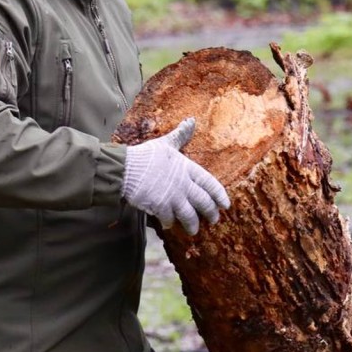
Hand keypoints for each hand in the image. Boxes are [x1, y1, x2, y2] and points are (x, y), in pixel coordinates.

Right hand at [122, 118, 230, 234]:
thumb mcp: (166, 143)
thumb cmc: (146, 155)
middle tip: (214, 220)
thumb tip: (191, 121)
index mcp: (187, 168)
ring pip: (190, 215)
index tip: (225, 204)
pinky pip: (170, 219)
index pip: (210, 183)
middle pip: (203, 202)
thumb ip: (180, 135)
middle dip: (210, 213)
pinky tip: (170, 225)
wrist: (126, 169)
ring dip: (193, 225)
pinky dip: (171, 223)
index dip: (220, 195)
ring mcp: (173, 197)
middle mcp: (184, 184)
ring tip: (194, 230)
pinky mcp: (160, 207)